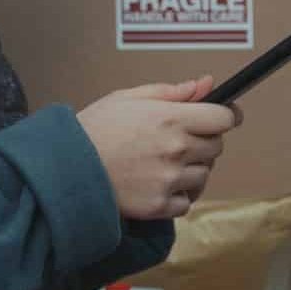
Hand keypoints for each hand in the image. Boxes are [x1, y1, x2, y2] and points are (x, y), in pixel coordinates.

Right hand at [76, 76, 241, 219]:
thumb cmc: (94, 129)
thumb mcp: (129, 98)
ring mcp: (170, 180)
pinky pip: (186, 201)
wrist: (66, 168)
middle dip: (203, 141)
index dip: (224, 116)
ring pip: (204, 175)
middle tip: (177, 140)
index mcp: (172, 118)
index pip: (224, 119)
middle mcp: (177, 149)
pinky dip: (177, 195)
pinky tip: (158, 184)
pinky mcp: (160, 205)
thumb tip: (205, 84)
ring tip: (163, 164)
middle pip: (216, 147)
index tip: (219, 118)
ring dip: (191, 170)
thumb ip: (172, 92)